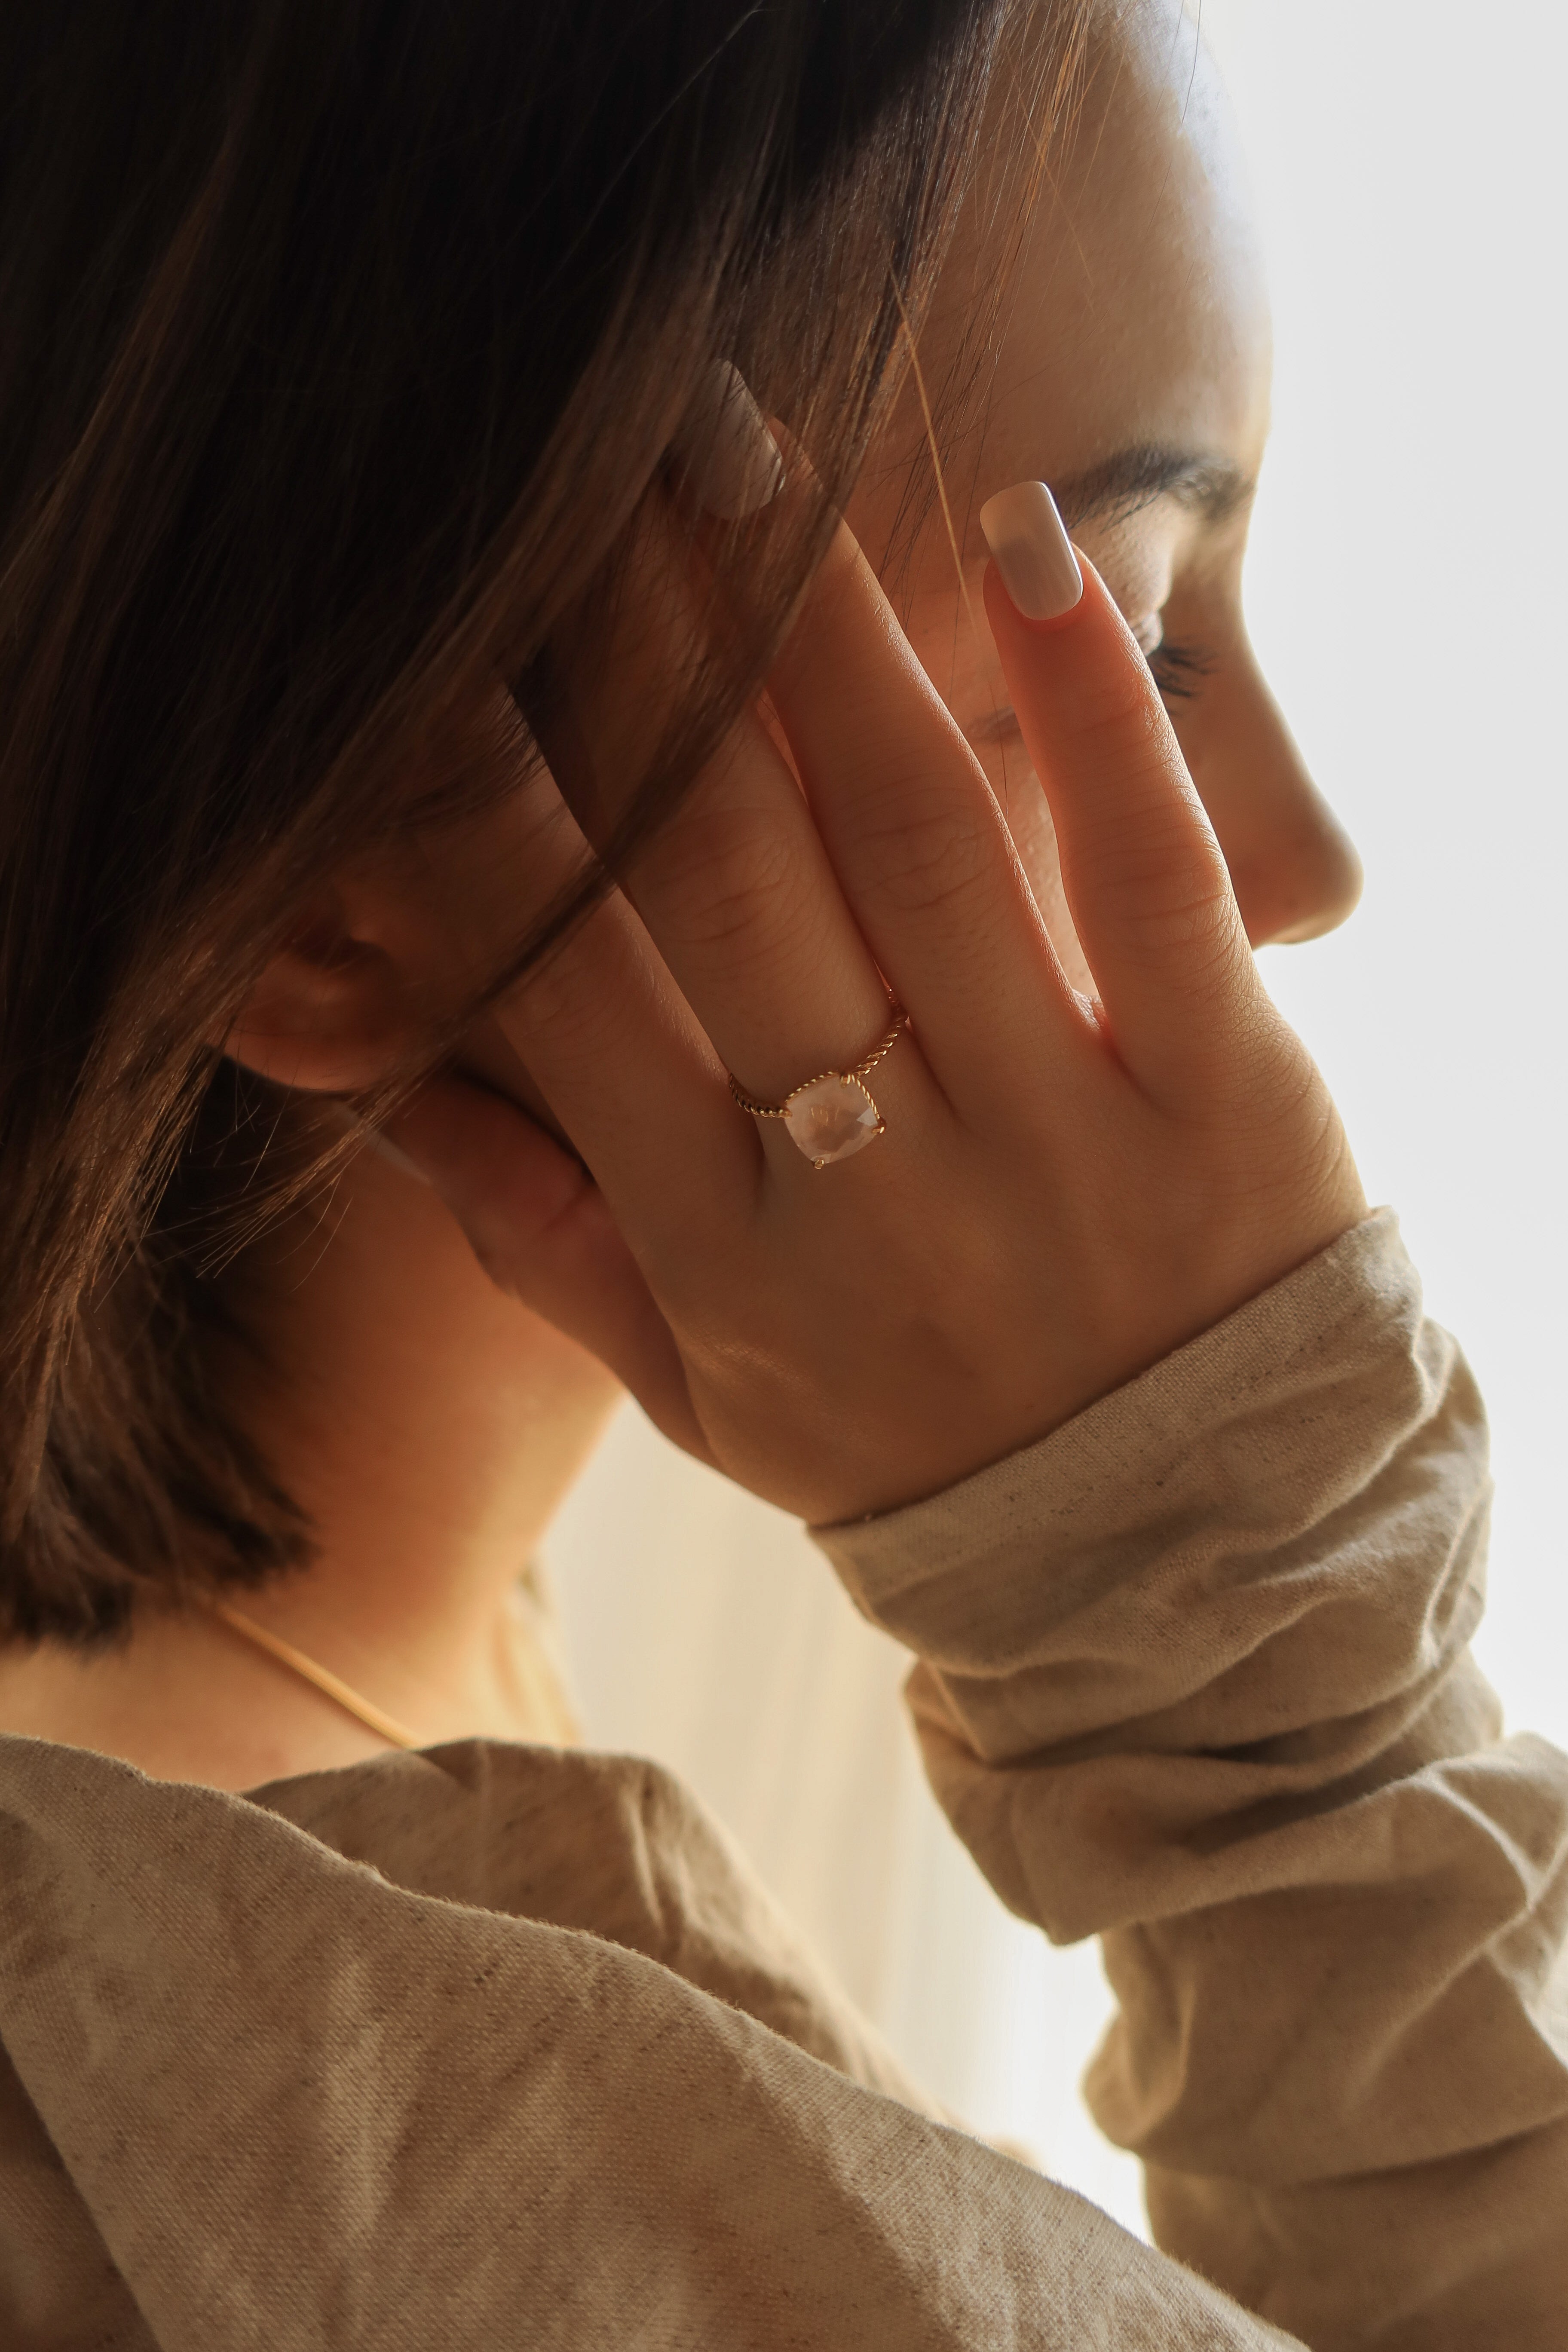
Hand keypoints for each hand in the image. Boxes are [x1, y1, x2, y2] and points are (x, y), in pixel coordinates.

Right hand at [384, 493, 1364, 1523]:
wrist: (1178, 1576)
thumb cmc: (914, 1451)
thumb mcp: (705, 1396)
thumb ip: (545, 1246)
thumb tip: (385, 1080)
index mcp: (727, 1258)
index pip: (572, 990)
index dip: (484, 809)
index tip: (430, 652)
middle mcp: (877, 1191)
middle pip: (726, 881)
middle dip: (633, 657)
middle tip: (570, 465)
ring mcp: (1063, 1139)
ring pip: (920, 843)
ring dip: (815, 631)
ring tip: (734, 450)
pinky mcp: (1231, 1101)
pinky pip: (1155, 880)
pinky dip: (1093, 708)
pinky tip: (1024, 549)